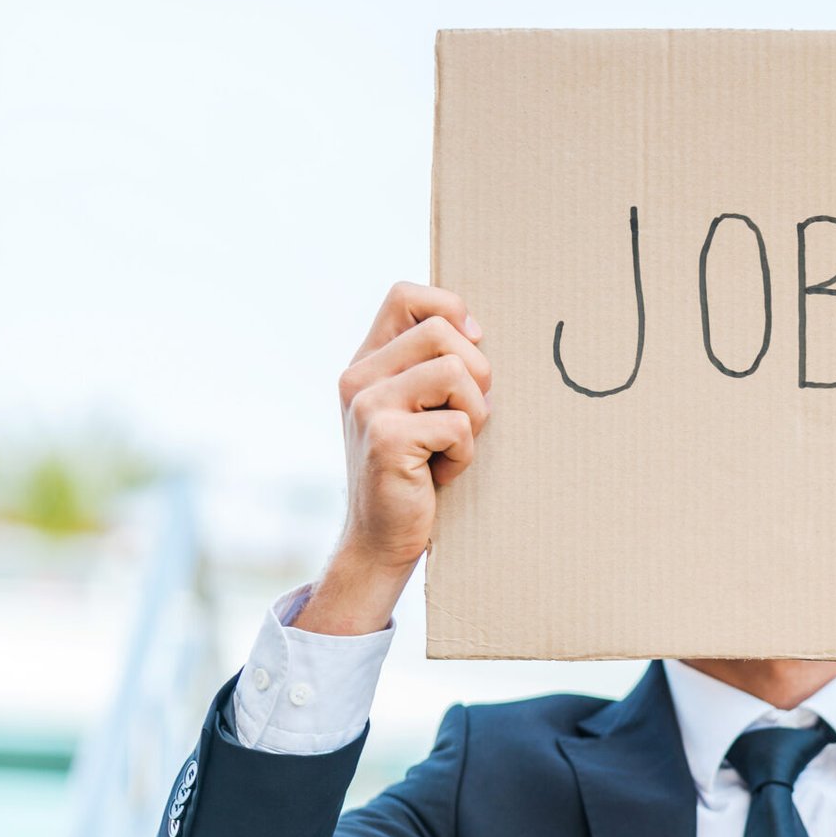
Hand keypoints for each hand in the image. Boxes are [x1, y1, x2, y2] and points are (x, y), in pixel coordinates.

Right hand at [294, 283, 491, 634]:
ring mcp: (368, 406)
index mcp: (366, 363)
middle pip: (443, 330)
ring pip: (457, 372)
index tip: (470, 346)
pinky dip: (464, 454)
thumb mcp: (415, 410)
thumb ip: (429, 367)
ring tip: (451, 446)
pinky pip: (459, 424)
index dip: (450, 310)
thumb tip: (476, 329)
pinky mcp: (387, 439)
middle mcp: (358, 378)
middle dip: (477, 373)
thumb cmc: (412, 474)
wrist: (379, 540)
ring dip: (475, 415)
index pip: (405, 296)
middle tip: (465, 416)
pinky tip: (440, 474)